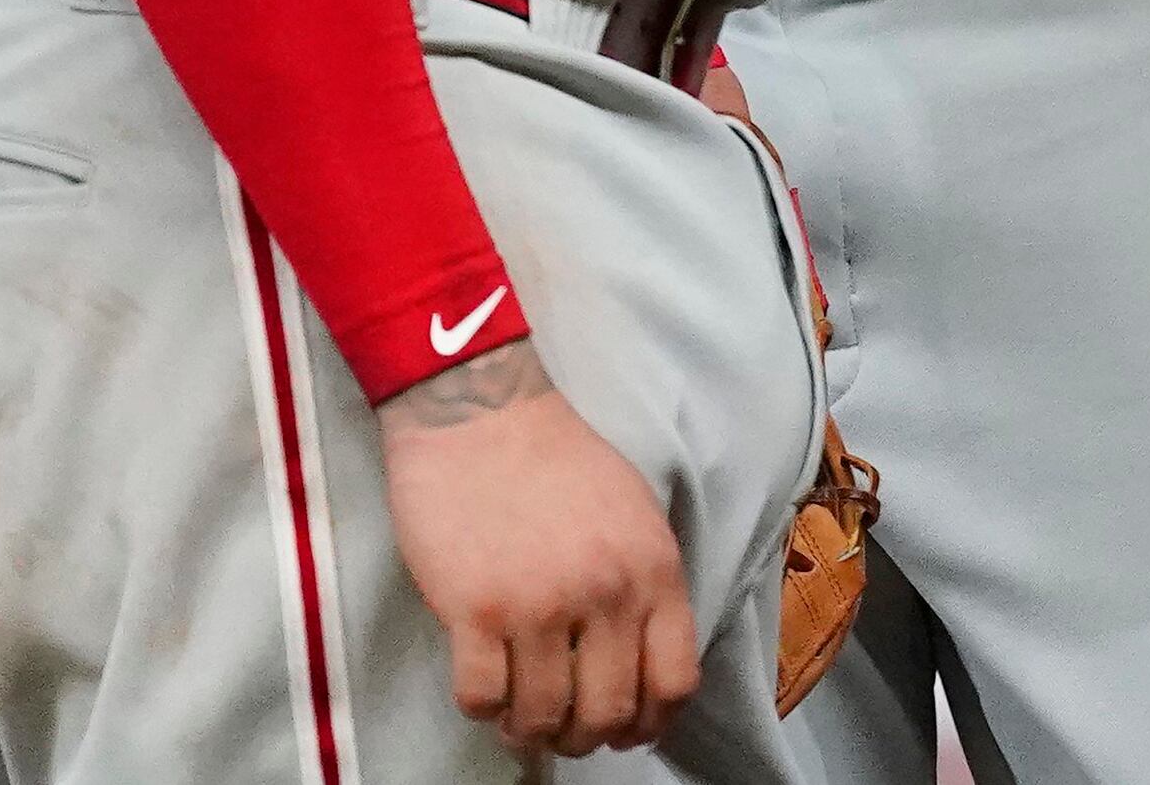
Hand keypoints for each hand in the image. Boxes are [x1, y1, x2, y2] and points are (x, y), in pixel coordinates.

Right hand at [379, 341, 701, 756]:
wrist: (483, 412)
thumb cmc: (559, 459)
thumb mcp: (636, 514)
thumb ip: (647, 587)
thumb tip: (645, 667)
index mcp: (654, 570)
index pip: (674, 683)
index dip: (650, 723)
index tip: (625, 728)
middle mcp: (605, 594)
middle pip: (608, 714)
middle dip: (585, 737)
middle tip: (562, 728)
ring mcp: (539, 605)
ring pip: (543, 717)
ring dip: (530, 729)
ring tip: (518, 714)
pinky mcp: (475, 609)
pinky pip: (482, 698)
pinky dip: (482, 708)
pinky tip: (483, 685)